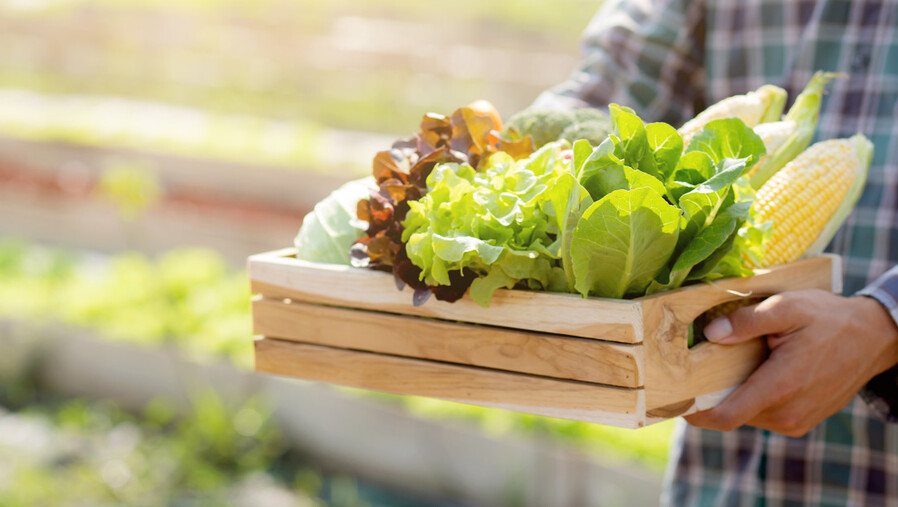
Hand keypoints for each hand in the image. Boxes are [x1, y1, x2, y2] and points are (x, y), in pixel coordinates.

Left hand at [685, 289, 897, 436]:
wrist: (873, 337)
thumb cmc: (828, 319)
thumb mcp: (787, 307)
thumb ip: (747, 320)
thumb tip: (711, 334)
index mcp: (780, 387)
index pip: (725, 416)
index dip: (694, 412)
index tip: (671, 399)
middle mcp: (787, 413)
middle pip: (730, 413)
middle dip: (710, 394)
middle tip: (692, 367)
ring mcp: (796, 420)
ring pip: (746, 414)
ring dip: (733, 393)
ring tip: (727, 363)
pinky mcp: (801, 420)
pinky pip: (763, 413)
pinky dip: (751, 396)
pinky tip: (752, 370)